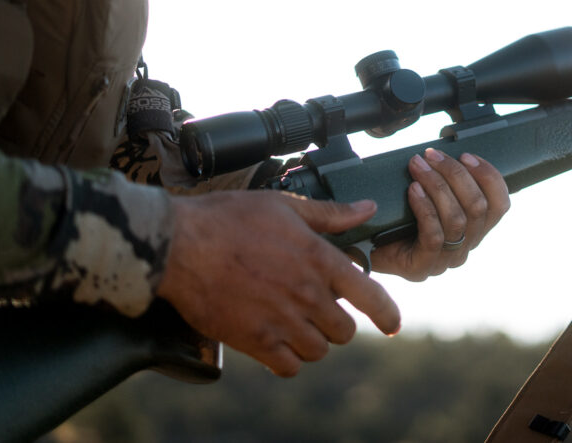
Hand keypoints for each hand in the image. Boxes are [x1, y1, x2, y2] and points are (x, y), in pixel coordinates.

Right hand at [156, 191, 400, 376]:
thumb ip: (330, 214)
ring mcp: (281, 321)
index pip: (371, 296)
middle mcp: (307, 294)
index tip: (393, 324)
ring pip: (320, 349)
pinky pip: (289, 366)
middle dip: (338, 321)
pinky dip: (289, 359)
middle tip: (319, 308)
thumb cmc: (228, 218)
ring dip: (314, 340)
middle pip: (345, 330)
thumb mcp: (283, 205)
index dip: (388, 314)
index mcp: (319, 259)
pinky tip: (278, 342)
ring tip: (297, 323)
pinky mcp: (254, 341)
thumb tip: (367, 209)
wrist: (177, 245)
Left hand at [371, 149, 509, 280]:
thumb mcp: (430, 196)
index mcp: (475, 229)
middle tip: (431, 155)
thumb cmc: (398, 218)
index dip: (489, 176)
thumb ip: (447, 181)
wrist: (366, 248)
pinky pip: (433, 235)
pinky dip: (425, 208)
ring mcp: (445, 260)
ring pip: (456, 219)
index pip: (500, 204)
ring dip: (437, 185)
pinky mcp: (422, 268)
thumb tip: (444, 152)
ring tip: (417, 166)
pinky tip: (413, 190)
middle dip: (455, 174)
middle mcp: (466, 246)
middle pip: (477, 207)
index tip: (466, 155)